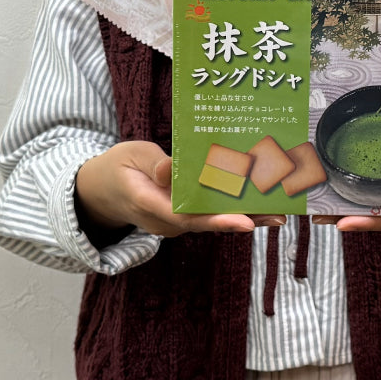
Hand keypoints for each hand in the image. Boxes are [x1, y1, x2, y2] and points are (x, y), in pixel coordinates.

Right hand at [74, 141, 274, 241]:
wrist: (100, 192)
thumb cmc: (118, 168)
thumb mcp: (131, 155)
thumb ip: (153, 164)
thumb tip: (170, 170)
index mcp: (149, 204)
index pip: (187, 215)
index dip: (218, 219)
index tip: (246, 222)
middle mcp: (166, 221)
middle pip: (209, 222)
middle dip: (245, 219)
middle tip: (280, 214)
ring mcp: (174, 223)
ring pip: (212, 220)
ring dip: (245, 215)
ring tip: (279, 209)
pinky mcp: (181, 218)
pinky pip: (208, 215)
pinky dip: (232, 209)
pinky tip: (258, 202)